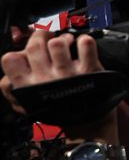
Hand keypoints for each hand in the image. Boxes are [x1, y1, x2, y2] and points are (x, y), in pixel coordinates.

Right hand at [1, 31, 115, 138]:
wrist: (87, 123)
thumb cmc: (57, 108)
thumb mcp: (27, 101)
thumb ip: (14, 83)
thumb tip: (13, 59)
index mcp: (26, 86)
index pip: (9, 59)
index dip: (19, 51)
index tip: (29, 50)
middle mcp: (44, 80)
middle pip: (35, 45)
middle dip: (41, 36)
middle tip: (48, 39)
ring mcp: (67, 74)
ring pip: (58, 43)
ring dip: (63, 39)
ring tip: (67, 45)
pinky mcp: (89, 70)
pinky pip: (85, 44)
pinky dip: (84, 41)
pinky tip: (83, 48)